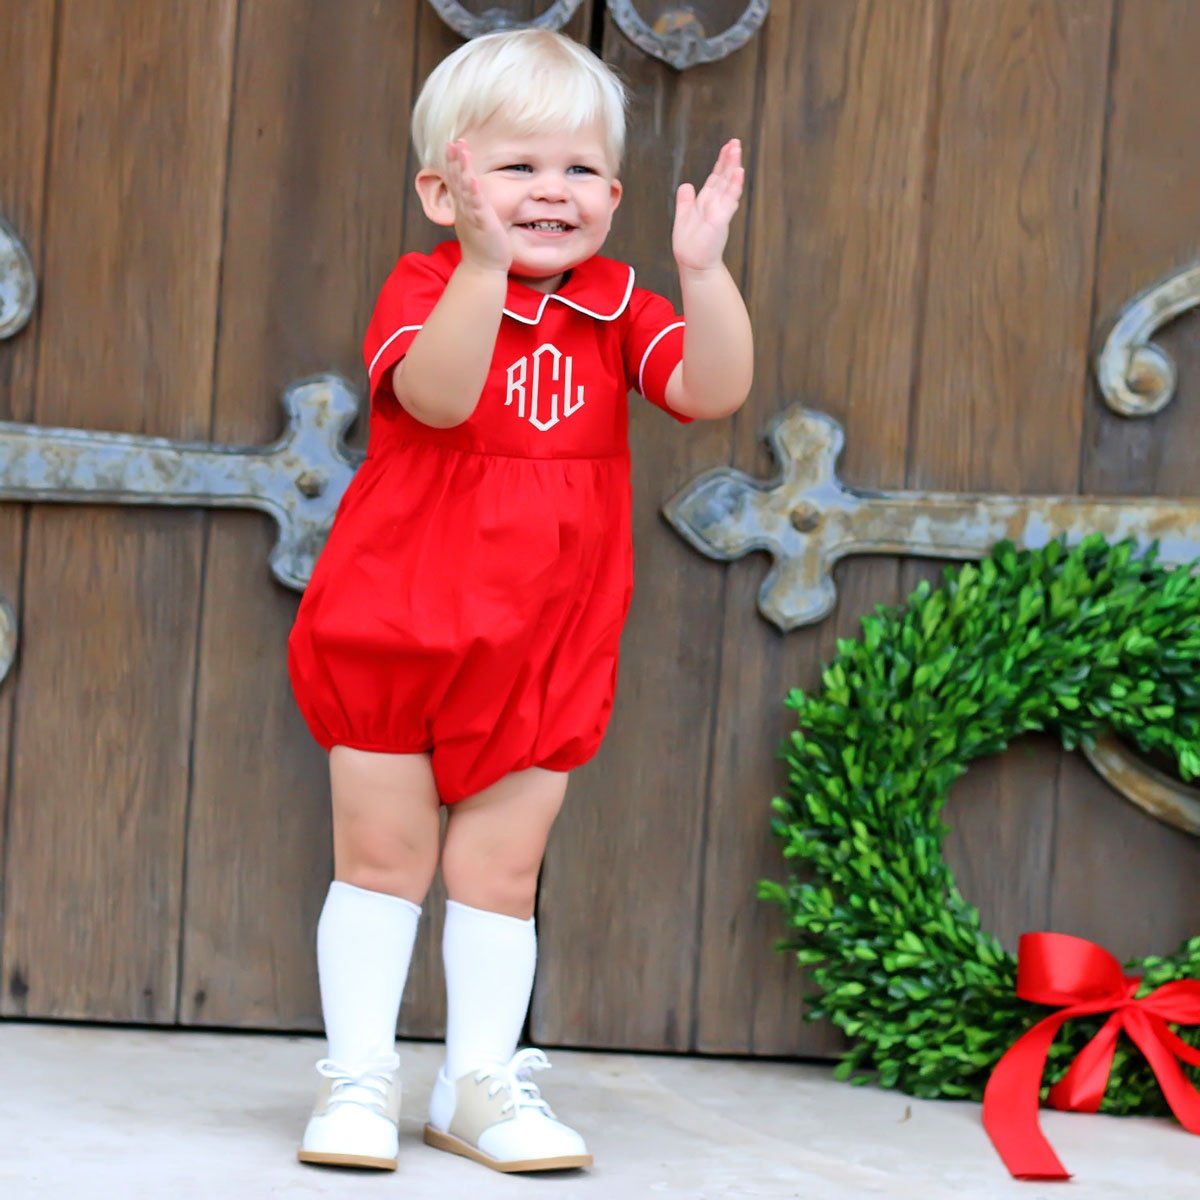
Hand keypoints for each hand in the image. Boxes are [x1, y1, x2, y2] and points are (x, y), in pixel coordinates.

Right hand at [445, 140, 510, 273]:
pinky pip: (477, 205)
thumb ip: (473, 206)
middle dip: (454, 160)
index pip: (456, 180)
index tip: (454, 144)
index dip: (454, 162)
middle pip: (457, 180)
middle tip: (452, 141)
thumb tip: (474, 194)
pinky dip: (474, 191)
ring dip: (463, 169)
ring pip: (465, 188)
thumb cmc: (483, 245)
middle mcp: (464, 209)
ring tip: (461, 150)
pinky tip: (473, 178)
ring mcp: (471, 215)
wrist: (483, 268)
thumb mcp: (475, 220)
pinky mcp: (482, 223)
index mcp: (463, 207)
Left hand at [672, 139, 743, 272]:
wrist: (693, 264)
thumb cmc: (690, 245)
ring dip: (733, 167)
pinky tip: (738, 173)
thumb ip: (685, 201)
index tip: (727, 146)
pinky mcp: (720, 220)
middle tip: (736, 142)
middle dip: (729, 159)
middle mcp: (715, 203)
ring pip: (728, 184)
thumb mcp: (683, 217)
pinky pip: (728, 200)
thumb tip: (686, 185)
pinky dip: (733, 186)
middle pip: (724, 176)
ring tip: (737, 151)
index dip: (721, 161)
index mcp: (706, 201)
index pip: (716, 177)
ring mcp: (719, 210)